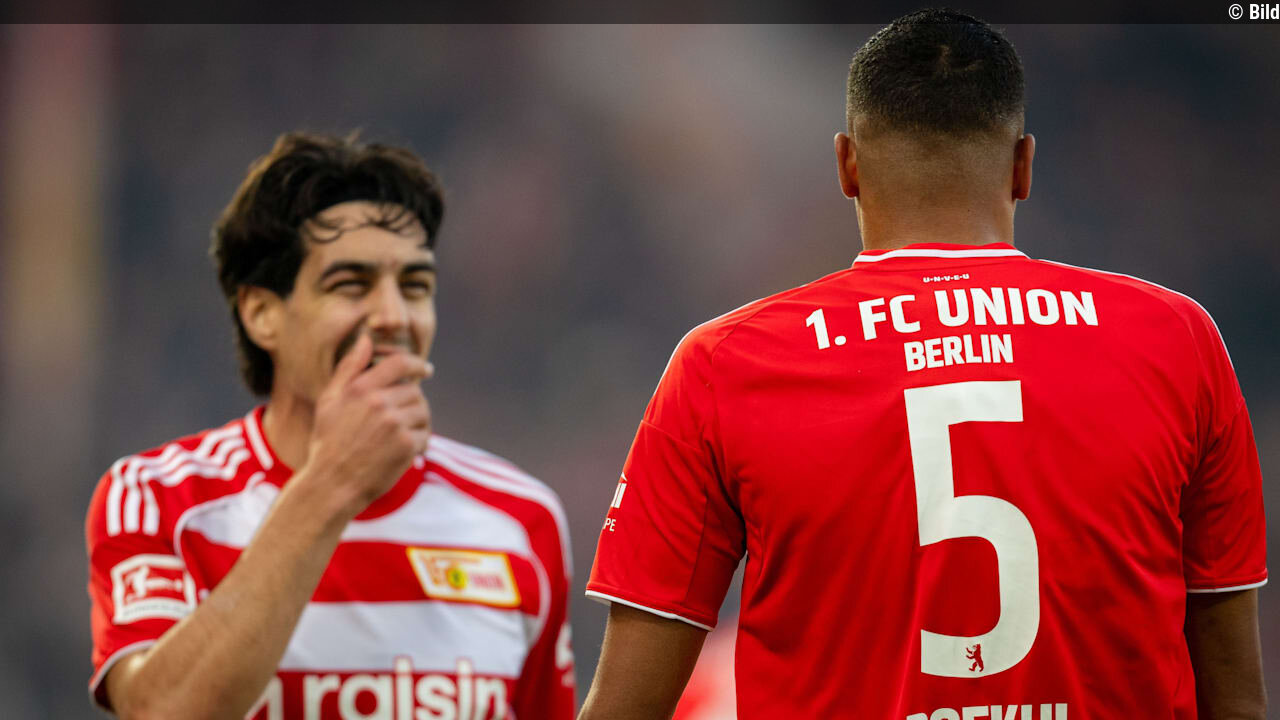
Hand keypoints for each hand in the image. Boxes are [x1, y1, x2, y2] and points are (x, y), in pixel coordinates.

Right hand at [303, 333, 432, 513]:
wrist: (332, 484)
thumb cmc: (328, 441)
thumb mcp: (330, 401)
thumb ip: (349, 368)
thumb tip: (366, 338)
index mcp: (360, 388)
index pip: (400, 363)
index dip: (417, 364)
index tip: (426, 370)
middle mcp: (378, 403)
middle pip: (414, 391)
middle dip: (411, 403)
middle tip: (400, 420)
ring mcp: (395, 424)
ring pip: (423, 412)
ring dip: (417, 422)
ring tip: (399, 436)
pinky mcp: (407, 445)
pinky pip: (426, 435)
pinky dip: (418, 443)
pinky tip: (401, 452)